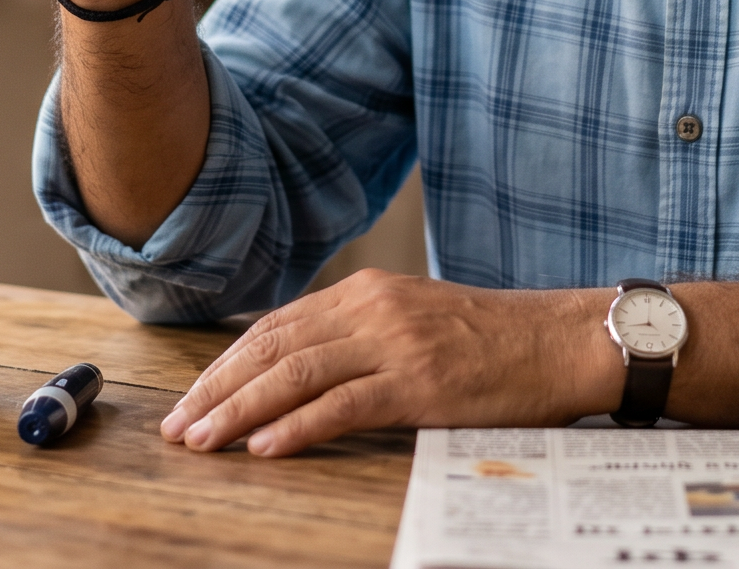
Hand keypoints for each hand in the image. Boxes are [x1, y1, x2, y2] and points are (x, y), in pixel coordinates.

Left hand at [160, 271, 618, 456]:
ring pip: (296, 374)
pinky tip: (266, 447)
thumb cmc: (492, 339)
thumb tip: (299, 369)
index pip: (275, 326)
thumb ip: (359, 335)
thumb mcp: (415, 319)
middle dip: (217, 389)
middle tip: (178, 427)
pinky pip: (344, 405)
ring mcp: (395, 344)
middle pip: (272, 347)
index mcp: (365, 292)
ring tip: (204, 441)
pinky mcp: (420, 383)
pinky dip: (298, 426)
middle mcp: (372, 309)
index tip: (191, 398)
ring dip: (240, 410)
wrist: (560, 340)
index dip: (226, 364)